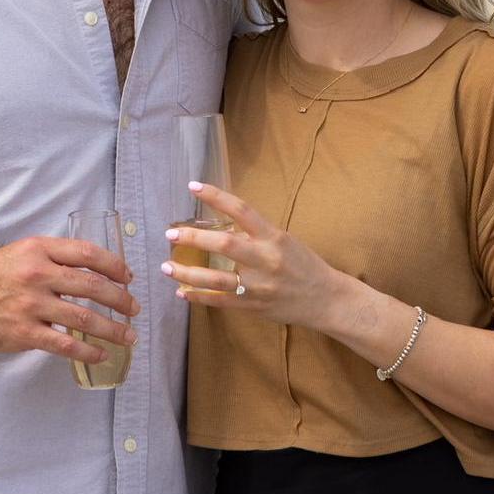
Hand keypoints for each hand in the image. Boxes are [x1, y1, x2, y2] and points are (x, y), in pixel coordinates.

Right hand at [0, 236, 138, 363]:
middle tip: (135, 308)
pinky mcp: (23, 334)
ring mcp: (31, 306)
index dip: (114, 265)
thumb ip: (52, 258)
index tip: (128, 277)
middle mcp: (38, 275)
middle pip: (92, 285)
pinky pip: (64, 344)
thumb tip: (89, 270)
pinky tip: (100, 354)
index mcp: (39, 250)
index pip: (88, 254)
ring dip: (112, 328)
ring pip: (84, 317)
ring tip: (128, 335)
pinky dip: (87, 350)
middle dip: (120, 298)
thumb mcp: (20, 253)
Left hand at [162, 182, 342, 329]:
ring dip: (188, 272)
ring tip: (167, 266)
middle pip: (225, 244)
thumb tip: (221, 226)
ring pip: (217, 279)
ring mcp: (259, 286)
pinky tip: (182, 292)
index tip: (193, 186)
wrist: (326, 299)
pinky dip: (199, 297)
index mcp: (274, 236)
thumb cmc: (304, 264)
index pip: (241, 210)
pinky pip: (221, 302)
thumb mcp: (284, 240)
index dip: (215, 196)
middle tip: (171, 233)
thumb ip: (255, 234)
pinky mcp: (254, 307)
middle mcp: (266, 259)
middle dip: (194, 237)